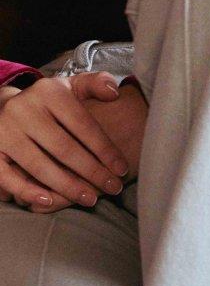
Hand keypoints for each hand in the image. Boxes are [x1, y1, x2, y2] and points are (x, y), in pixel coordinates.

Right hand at [0, 73, 130, 211]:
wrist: (1, 108)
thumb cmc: (48, 103)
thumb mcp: (71, 86)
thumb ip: (96, 84)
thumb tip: (114, 92)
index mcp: (49, 92)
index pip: (83, 125)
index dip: (105, 149)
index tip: (122, 169)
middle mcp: (24, 110)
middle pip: (64, 148)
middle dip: (92, 172)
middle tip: (113, 188)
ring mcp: (4, 131)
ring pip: (40, 166)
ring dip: (67, 186)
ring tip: (90, 199)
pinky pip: (7, 176)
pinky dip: (28, 190)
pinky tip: (49, 201)